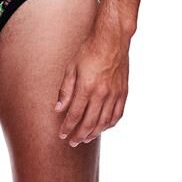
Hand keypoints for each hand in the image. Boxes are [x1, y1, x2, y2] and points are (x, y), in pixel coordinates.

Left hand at [54, 30, 128, 145]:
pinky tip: (103, 127)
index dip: (67, 127)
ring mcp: (114, 94)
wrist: (112, 39)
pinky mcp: (123, 92)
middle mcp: (101, 93)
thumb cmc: (89, 50)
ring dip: (94, 133)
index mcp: (86, 87)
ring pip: (104, 122)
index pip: (75, 114)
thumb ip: (65, 89)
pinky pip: (117, 115)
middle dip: (79, 135)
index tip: (62, 134)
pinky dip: (109, 124)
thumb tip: (58, 108)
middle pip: (89, 122)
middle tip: (72, 142)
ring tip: (85, 138)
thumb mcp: (71, 67)